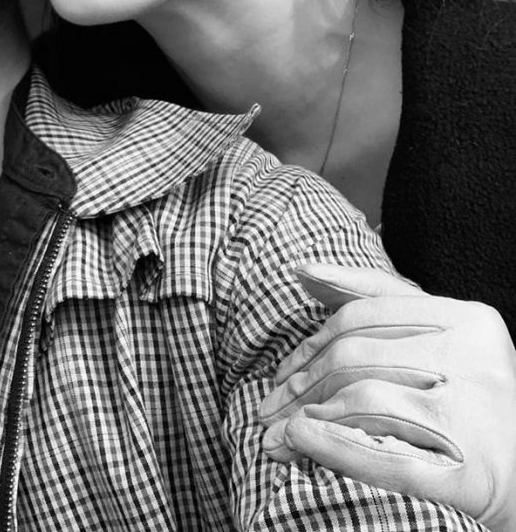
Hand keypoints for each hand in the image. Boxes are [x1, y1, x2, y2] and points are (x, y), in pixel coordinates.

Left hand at [260, 263, 515, 531]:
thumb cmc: (474, 403)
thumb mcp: (440, 341)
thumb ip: (377, 303)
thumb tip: (302, 270)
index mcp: (469, 319)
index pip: (364, 315)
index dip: (312, 343)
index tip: (281, 371)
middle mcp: (477, 360)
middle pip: (357, 358)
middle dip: (300, 385)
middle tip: (268, 408)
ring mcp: (478, 417)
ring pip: (364, 400)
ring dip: (306, 418)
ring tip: (277, 434)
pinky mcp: (474, 475)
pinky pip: (388, 457)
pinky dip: (334, 448)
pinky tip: (303, 444)